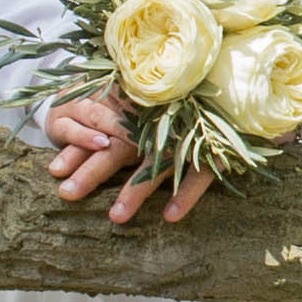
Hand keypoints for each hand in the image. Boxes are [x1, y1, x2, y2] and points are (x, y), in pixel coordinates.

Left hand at [39, 88, 223, 226]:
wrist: (247, 83)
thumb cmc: (200, 94)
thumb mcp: (163, 95)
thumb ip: (135, 106)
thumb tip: (98, 123)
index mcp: (144, 108)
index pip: (105, 130)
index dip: (79, 149)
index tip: (54, 170)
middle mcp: (162, 120)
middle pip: (121, 148)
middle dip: (92, 171)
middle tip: (65, 194)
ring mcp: (189, 131)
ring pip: (157, 163)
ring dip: (135, 191)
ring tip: (115, 217)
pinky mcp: (218, 144)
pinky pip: (201, 171)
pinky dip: (186, 193)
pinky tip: (170, 216)